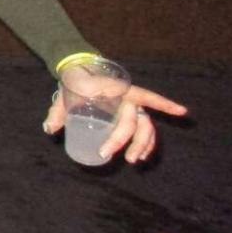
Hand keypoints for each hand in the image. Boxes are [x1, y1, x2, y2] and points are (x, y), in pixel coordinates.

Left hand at [43, 80, 187, 164]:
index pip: (144, 97)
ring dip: (143, 144)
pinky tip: (147, 153)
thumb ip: (57, 112)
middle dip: (128, 141)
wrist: (76, 72)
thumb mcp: (64, 96)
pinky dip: (147, 140)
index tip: (181, 112)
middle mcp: (128, 98)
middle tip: (119, 157)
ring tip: (135, 160)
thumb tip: (50, 130)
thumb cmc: (73, 83)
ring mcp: (129, 106)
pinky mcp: (128, 113)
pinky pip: (142, 126)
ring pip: (144, 127)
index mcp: (117, 90)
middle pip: (135, 122)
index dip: (164, 104)